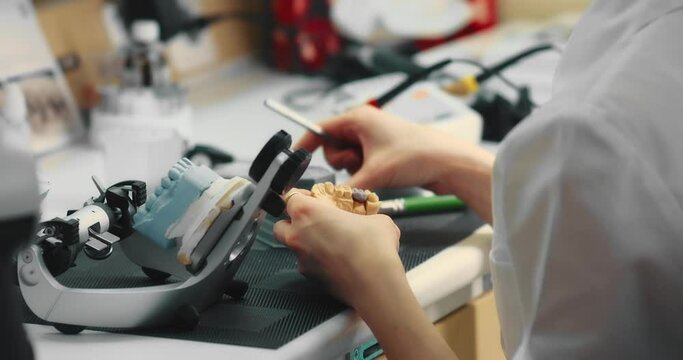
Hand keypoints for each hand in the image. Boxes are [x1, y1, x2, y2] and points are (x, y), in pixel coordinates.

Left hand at [273, 189, 402, 307]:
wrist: (375, 283)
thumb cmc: (373, 247)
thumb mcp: (377, 219)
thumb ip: (365, 215)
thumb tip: (371, 220)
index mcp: (307, 212)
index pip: (290, 197)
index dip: (302, 197)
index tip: (316, 199)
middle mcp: (297, 235)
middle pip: (280, 224)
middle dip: (293, 222)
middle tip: (316, 221)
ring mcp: (301, 259)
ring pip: (293, 247)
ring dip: (306, 243)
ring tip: (330, 243)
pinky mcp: (309, 278)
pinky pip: (307, 265)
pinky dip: (317, 262)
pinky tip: (337, 262)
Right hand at [296, 105, 494, 223]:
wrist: (449, 163)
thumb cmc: (416, 156)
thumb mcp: (374, 174)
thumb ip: (344, 189)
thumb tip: (325, 200)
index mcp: (359, 118)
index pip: (320, 128)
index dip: (306, 145)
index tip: (295, 159)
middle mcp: (365, 125)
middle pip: (333, 146)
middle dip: (341, 162)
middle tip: (358, 168)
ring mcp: (375, 138)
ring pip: (348, 158)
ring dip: (355, 170)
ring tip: (374, 173)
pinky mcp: (384, 151)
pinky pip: (362, 163)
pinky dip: (366, 173)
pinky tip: (381, 177)